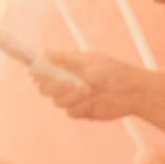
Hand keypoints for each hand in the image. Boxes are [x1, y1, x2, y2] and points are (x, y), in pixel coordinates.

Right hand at [34, 50, 164, 133]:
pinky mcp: (80, 111)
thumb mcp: (87, 60)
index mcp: (66, 66)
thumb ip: (64, 58)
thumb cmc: (111, 71)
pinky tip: (91, 101)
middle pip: (44, 87)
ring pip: (57, 101)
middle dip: (53, 86)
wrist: (130, 92)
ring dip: (69, 96)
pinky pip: (70, 112)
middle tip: (68, 82)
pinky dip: (79, 106)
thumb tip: (43, 51)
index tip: (34, 72)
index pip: (43, 69)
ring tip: (87, 90)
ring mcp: (72, 98)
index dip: (36, 71)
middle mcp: (66, 82)